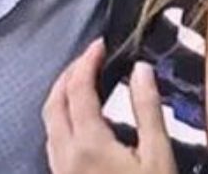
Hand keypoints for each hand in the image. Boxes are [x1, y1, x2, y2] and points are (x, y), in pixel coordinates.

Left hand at [43, 39, 177, 173]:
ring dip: (61, 97)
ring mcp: (60, 171)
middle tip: (87, 59)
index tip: (100, 46)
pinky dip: (61, 122)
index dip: (88, 61)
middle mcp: (66, 156)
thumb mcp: (158, 157)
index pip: (78, 88)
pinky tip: (78, 124)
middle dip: (68, 75)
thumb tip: (142, 71)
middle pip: (54, 102)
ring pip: (49, 123)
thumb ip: (148, 111)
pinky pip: (53, 143)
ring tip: (81, 84)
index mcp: (89, 143)